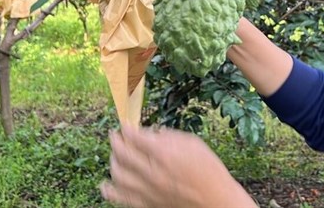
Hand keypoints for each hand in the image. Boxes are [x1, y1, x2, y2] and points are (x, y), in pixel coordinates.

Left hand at [100, 125, 255, 207]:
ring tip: (116, 155)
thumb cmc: (208, 169)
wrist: (216, 200)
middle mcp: (153, 173)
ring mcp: (149, 191)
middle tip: (115, 136)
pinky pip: (121, 198)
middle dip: (115, 141)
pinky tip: (107, 183)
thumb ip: (168, 136)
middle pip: (122, 154)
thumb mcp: (192, 143)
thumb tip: (149, 133)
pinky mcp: (147, 204)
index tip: (124, 124)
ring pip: (118, 174)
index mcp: (165, 154)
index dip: (126, 128)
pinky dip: (110, 190)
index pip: (135, 137)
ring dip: (113, 161)